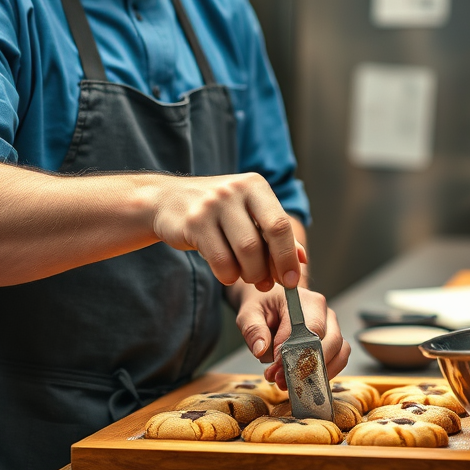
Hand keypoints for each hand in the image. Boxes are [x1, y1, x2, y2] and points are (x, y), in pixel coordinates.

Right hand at [151, 173, 301, 290]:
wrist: (167, 200)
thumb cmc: (216, 211)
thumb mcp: (248, 213)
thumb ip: (275, 234)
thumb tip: (301, 258)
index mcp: (255, 186)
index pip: (280, 225)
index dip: (288, 257)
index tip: (291, 281)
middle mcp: (235, 190)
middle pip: (261, 242)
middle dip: (266, 270)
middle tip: (265, 283)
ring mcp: (212, 204)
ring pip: (242, 253)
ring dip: (247, 274)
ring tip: (245, 275)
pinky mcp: (193, 222)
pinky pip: (219, 260)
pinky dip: (227, 275)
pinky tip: (226, 272)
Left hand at [234, 284, 349, 388]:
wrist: (270, 302)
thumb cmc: (263, 305)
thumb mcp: (249, 313)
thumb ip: (254, 330)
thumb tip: (262, 349)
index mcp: (305, 300)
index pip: (308, 331)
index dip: (294, 354)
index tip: (275, 370)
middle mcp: (324, 312)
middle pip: (330, 343)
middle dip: (307, 367)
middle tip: (282, 380)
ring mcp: (332, 326)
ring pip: (339, 352)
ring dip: (318, 373)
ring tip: (292, 383)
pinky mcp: (334, 341)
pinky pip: (339, 359)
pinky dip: (324, 373)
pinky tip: (305, 380)